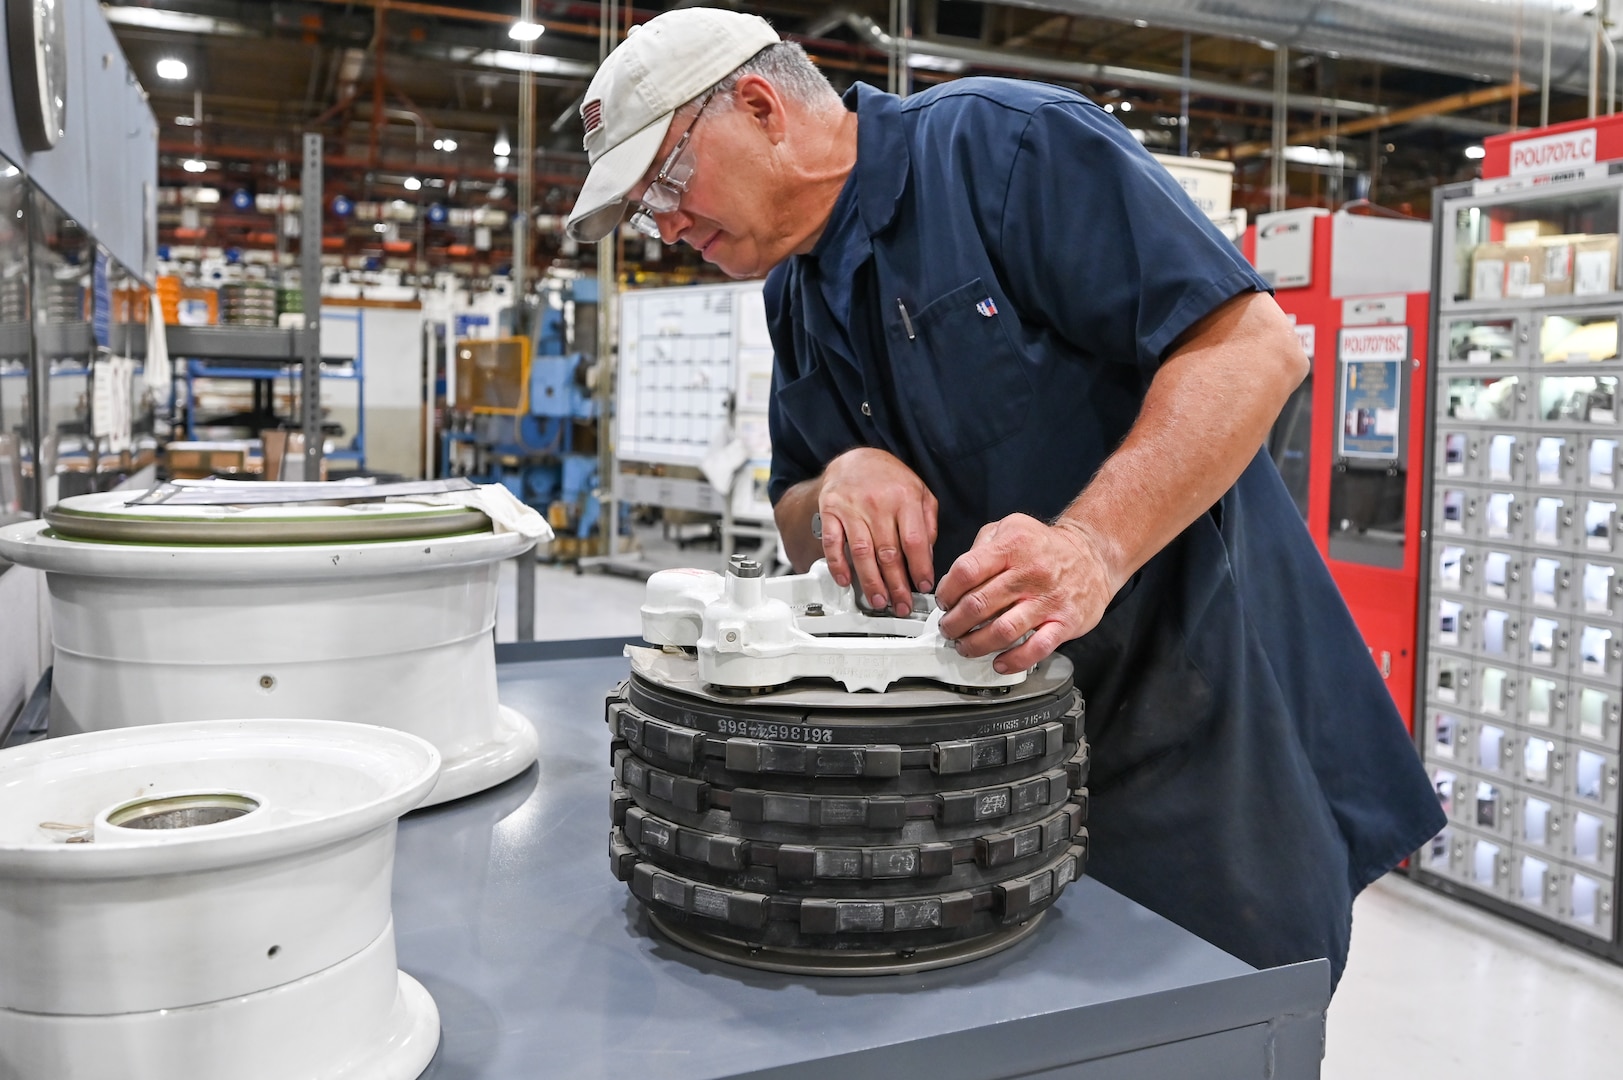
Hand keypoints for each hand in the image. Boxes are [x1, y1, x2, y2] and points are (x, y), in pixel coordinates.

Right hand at [818, 448, 937, 615]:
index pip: (915, 541)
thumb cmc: (889, 478)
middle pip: (889, 553)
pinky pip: (833, 543)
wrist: (855, 458)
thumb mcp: (920, 491)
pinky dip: (838, 565)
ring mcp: (852, 507)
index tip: (923, 586)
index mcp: (905, 498)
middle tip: (901, 604)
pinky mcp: (831, 511)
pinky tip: (846, 581)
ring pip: (862, 552)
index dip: (920, 568)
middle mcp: (878, 503)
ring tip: (879, 600)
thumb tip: (928, 555)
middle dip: (896, 585)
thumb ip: (928, 522)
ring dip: (870, 582)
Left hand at [936, 515, 1118, 672]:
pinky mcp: (1064, 623)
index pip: (966, 572)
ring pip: (1002, 631)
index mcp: (1012, 546)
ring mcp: (1048, 600)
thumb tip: (954, 578)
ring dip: (975, 644)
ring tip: (965, 646)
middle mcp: (1029, 573)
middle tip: (948, 629)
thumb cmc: (1045, 546)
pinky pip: (1035, 648)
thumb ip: (981, 547)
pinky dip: (1013, 660)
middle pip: (978, 604)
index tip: (944, 601)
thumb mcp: (1010, 528)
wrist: (1093, 556)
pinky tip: (999, 662)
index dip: (947, 591)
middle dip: (954, 623)